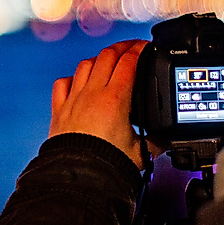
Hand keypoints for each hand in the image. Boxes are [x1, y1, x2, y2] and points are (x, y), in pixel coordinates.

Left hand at [50, 40, 148, 169]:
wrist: (79, 177)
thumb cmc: (106, 165)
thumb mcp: (140, 152)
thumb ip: (155, 142)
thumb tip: (164, 140)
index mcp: (115, 99)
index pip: (128, 62)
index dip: (139, 50)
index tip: (146, 47)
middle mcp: (92, 93)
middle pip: (107, 55)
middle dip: (122, 47)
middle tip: (132, 47)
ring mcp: (74, 99)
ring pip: (85, 64)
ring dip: (99, 58)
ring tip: (109, 59)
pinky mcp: (60, 110)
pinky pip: (63, 83)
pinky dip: (72, 77)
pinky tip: (78, 80)